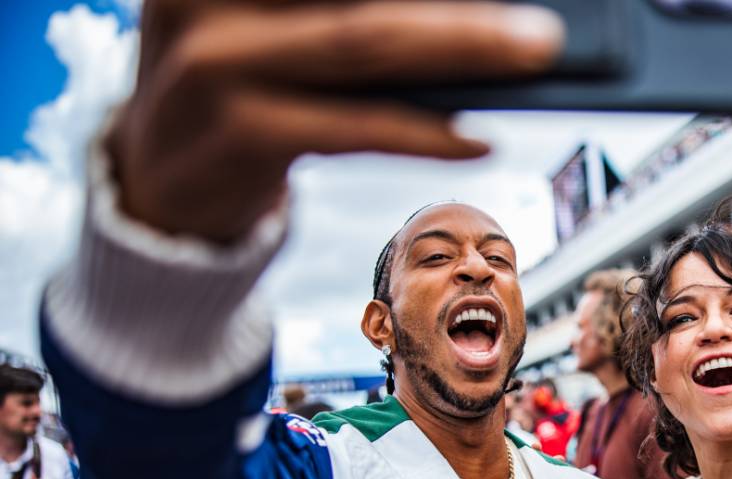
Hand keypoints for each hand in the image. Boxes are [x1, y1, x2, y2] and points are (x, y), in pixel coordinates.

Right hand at [109, 1, 564, 241]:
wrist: (159, 178)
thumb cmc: (241, 84)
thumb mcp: (271, 25)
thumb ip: (345, 13)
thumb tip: (471, 14)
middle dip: (460, 3)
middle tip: (543, 16)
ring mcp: (216, 59)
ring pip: (365, 43)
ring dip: (465, 44)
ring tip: (536, 49)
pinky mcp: (237, 130)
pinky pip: (355, 127)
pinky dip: (425, 132)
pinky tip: (478, 138)